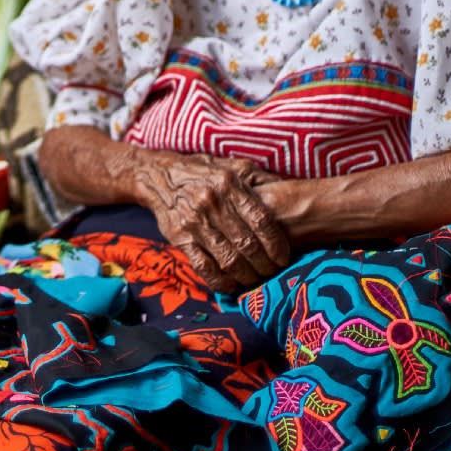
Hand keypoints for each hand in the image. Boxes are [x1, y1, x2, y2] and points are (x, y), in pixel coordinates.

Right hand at [130, 153, 291, 293]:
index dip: (276, 244)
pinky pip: (204, 267)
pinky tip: (231, 284)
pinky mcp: (180, 238)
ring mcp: (194, 222)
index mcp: (229, 184)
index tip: (283, 257)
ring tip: (255, 279)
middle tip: (272, 272)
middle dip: (265, 265)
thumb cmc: (205, 172)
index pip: (261, 221)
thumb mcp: (234, 166)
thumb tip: (290, 192)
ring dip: (247, 276)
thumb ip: (261, 180)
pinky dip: (221, 281)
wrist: (159, 176)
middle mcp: (212, 203)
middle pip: (247, 244)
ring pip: (229, 259)